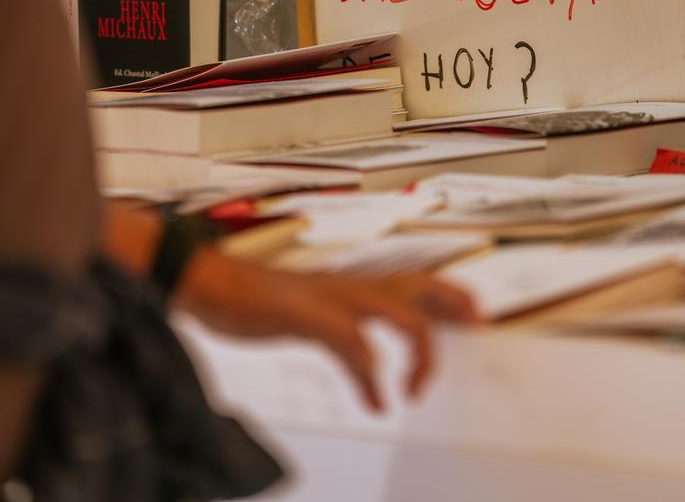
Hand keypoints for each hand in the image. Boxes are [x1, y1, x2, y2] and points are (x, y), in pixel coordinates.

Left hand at [176, 251, 478, 411]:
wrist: (207, 288)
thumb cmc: (246, 296)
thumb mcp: (297, 318)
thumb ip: (342, 338)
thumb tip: (376, 367)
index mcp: (355, 293)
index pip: (409, 321)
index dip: (423, 355)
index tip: (416, 389)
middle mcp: (352, 293)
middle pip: (417, 293)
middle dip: (450, 303)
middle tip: (477, 319)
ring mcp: (336, 303)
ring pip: (394, 306)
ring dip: (425, 320)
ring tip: (449, 330)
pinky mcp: (317, 319)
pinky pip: (359, 342)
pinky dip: (373, 368)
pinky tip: (373, 395)